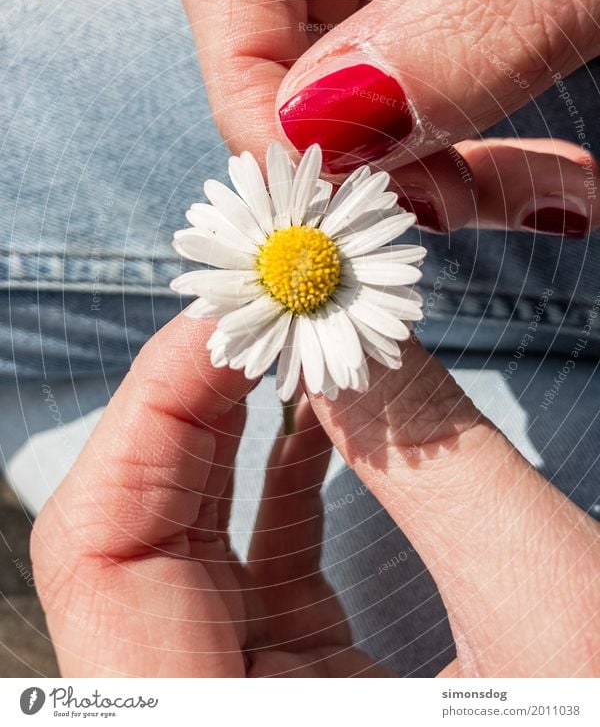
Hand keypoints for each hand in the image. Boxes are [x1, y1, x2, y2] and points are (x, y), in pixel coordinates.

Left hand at [31, 314, 598, 675]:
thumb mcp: (554, 621)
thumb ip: (442, 468)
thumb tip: (356, 334)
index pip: (99, 557)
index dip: (148, 412)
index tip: (222, 317)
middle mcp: (208, 721)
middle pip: (128, 541)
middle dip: (190, 407)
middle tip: (256, 312)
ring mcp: (247, 703)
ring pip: (180, 549)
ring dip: (227, 435)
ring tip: (282, 348)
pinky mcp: (294, 684)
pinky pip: (248, 569)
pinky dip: (275, 484)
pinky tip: (314, 423)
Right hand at [175, 0, 598, 234]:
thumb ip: (486, 13)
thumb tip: (325, 127)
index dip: (243, 71)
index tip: (307, 182)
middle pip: (288, 23)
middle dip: (340, 145)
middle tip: (413, 222)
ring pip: (363, 80)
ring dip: (424, 172)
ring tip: (515, 212)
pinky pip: (440, 93)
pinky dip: (486, 162)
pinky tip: (557, 198)